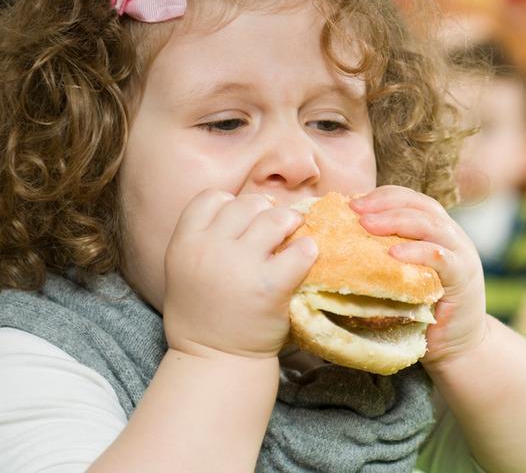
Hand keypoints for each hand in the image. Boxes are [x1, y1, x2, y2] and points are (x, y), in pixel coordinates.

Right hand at [162, 190, 317, 358]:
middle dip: (265, 211)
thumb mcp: (184, 271)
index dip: (231, 204)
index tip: (243, 221)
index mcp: (184, 243)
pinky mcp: (271, 286)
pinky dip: (308, 250)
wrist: (215, 361)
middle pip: (247, 204)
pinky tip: (306, 256)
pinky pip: (300, 251)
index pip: (212, 198)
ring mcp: (241, 266)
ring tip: (294, 234)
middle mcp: (209, 249)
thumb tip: (248, 211)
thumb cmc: (204, 316)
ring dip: (289, 222)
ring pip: (275, 218)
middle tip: (276, 228)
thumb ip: (204, 239)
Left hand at [350, 186, 487, 365]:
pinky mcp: (464, 278)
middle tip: (355, 210)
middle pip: (420, 206)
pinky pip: (441, 257)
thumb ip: (383, 257)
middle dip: (385, 204)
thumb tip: (338, 244)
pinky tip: (394, 253)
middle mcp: (452, 237)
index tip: (352, 202)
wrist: (457, 347)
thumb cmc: (421, 313)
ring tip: (367, 225)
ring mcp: (461, 255)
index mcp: (436, 231)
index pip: (411, 200)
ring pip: (431, 225)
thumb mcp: (401, 277)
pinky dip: (417, 251)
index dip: (383, 196)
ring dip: (396, 221)